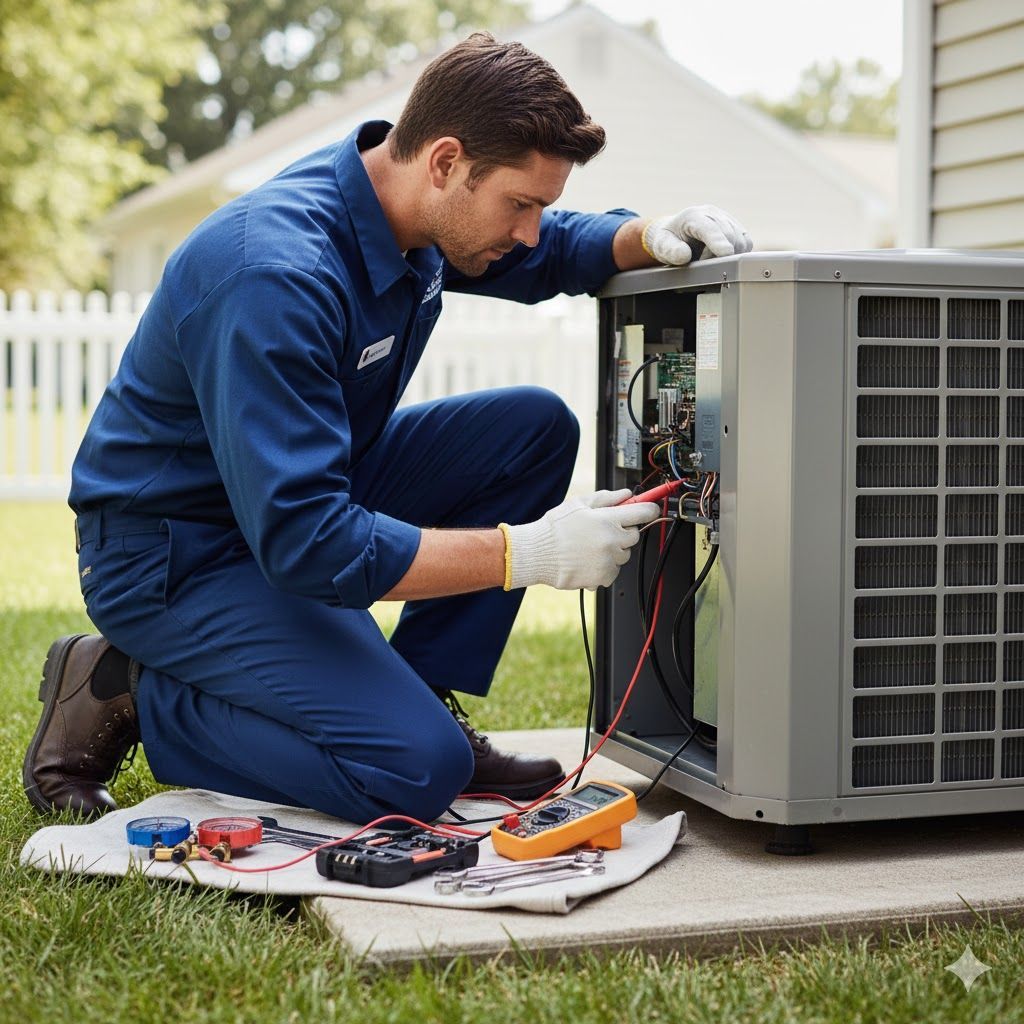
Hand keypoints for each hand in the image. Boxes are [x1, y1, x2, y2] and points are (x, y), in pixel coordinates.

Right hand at [504, 489, 660, 590]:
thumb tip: (626, 494)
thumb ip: (607, 498)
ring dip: (613, 551)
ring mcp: (608, 561)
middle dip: (623, 532)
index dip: (650, 508)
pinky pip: (613, 571)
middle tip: (603, 530)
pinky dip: (605, 567)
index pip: (643, 512)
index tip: (652, 508)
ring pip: (623, 555)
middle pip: (634, 536)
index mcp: (607, 520)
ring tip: (590, 547)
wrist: (537, 553)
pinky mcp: (603, 577)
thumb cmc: (555, 528)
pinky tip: (588, 560)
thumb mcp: (579, 503)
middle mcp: (611, 541)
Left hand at [642, 205, 752, 264]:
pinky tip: (722, 257)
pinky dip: (737, 254)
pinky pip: (745, 243)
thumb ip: (670, 251)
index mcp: (693, 216)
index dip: (718, 241)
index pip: (710, 228)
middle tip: (701, 264)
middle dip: (718, 256)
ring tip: (708, 259)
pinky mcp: (736, 228)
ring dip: (729, 256)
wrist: (675, 234)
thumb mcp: (661, 246)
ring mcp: (726, 219)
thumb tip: (684, 255)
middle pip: (728, 236)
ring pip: (740, 240)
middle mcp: (712, 213)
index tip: (725, 253)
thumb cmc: (668, 241)